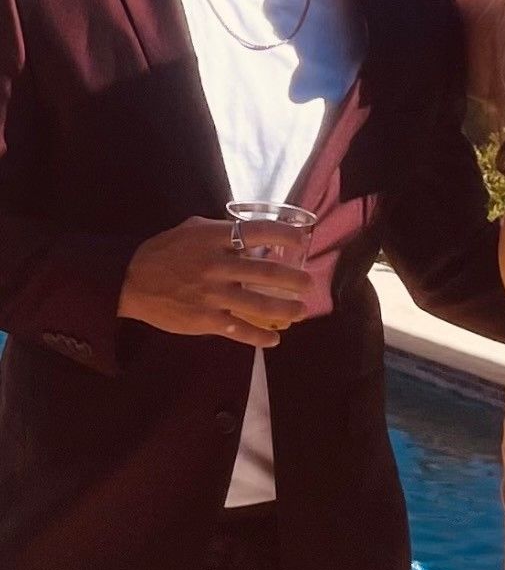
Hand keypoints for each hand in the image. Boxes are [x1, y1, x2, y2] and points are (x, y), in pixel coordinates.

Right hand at [118, 217, 310, 347]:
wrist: (131, 281)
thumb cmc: (163, 252)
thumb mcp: (191, 230)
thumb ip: (220, 231)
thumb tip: (247, 232)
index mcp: (215, 239)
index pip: (257, 232)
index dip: (284, 235)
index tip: (302, 240)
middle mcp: (217, 265)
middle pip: (265, 272)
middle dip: (293, 279)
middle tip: (309, 284)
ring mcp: (212, 295)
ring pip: (258, 304)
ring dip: (285, 309)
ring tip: (301, 311)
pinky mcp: (205, 319)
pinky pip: (239, 329)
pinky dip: (259, 337)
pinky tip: (274, 339)